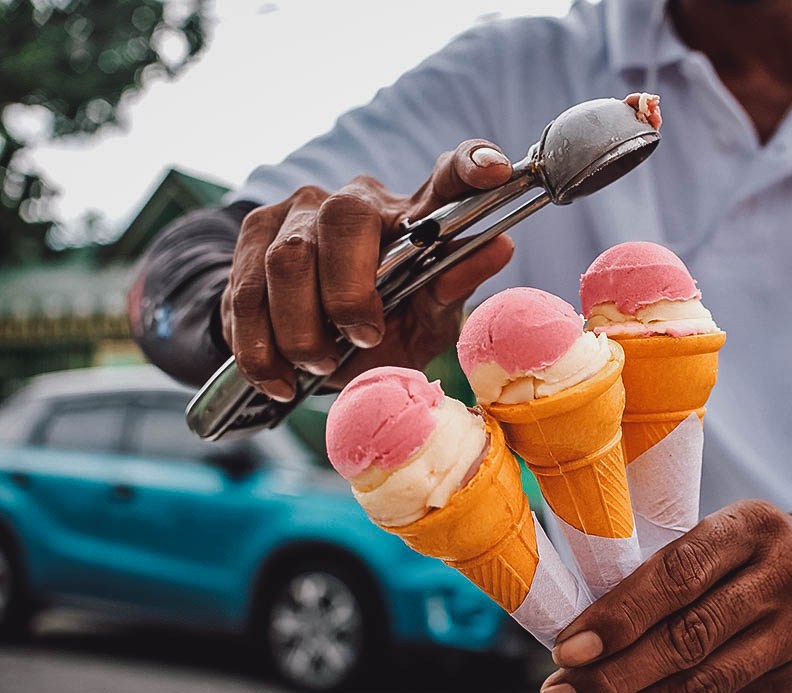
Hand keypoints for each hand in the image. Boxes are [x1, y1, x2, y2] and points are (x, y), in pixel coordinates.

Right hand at [221, 140, 515, 400]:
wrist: (311, 351)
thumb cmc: (386, 328)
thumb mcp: (427, 322)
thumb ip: (454, 288)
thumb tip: (500, 246)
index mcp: (417, 215)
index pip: (448, 176)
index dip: (470, 165)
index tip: (498, 170)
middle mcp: (359, 200)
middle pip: (343, 220)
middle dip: (347, 293)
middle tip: (361, 340)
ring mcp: (300, 211)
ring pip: (286, 260)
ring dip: (302, 329)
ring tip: (320, 366)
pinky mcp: (254, 234)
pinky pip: (243, 290)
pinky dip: (261, 347)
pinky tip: (281, 379)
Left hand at [538, 500, 791, 692]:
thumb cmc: (755, 555)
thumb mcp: (722, 537)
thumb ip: (668, 574)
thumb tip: (584, 634)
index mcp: (751, 525)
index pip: (677, 573)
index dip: (618, 616)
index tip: (567, 649)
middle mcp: (785, 575)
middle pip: (687, 638)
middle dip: (612, 676)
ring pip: (702, 685)